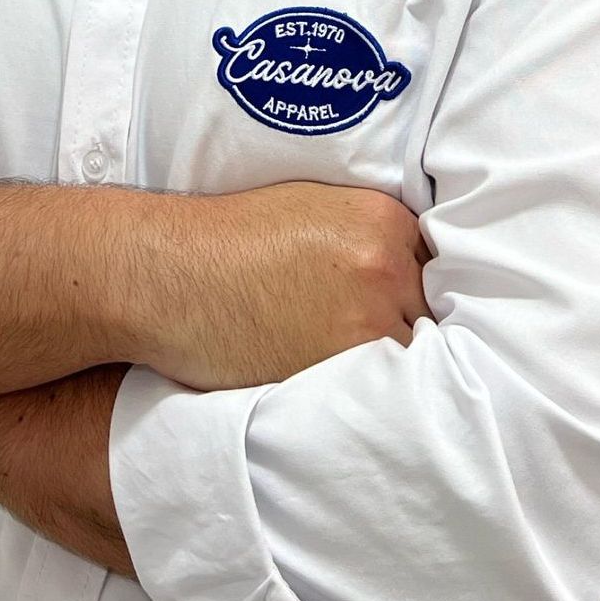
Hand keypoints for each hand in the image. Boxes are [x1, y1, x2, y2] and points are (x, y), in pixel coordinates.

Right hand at [128, 180, 432, 392]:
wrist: (167, 275)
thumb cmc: (226, 240)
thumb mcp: (309, 209)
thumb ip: (365, 236)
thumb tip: (403, 273)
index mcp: (382, 218)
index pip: (432, 266)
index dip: (409, 290)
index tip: (393, 306)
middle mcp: (385, 265)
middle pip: (425, 312)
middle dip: (401, 325)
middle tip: (360, 337)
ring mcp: (366, 320)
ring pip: (407, 355)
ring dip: (384, 362)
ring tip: (338, 359)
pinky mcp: (341, 369)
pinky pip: (375, 389)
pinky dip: (359, 390)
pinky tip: (327, 377)